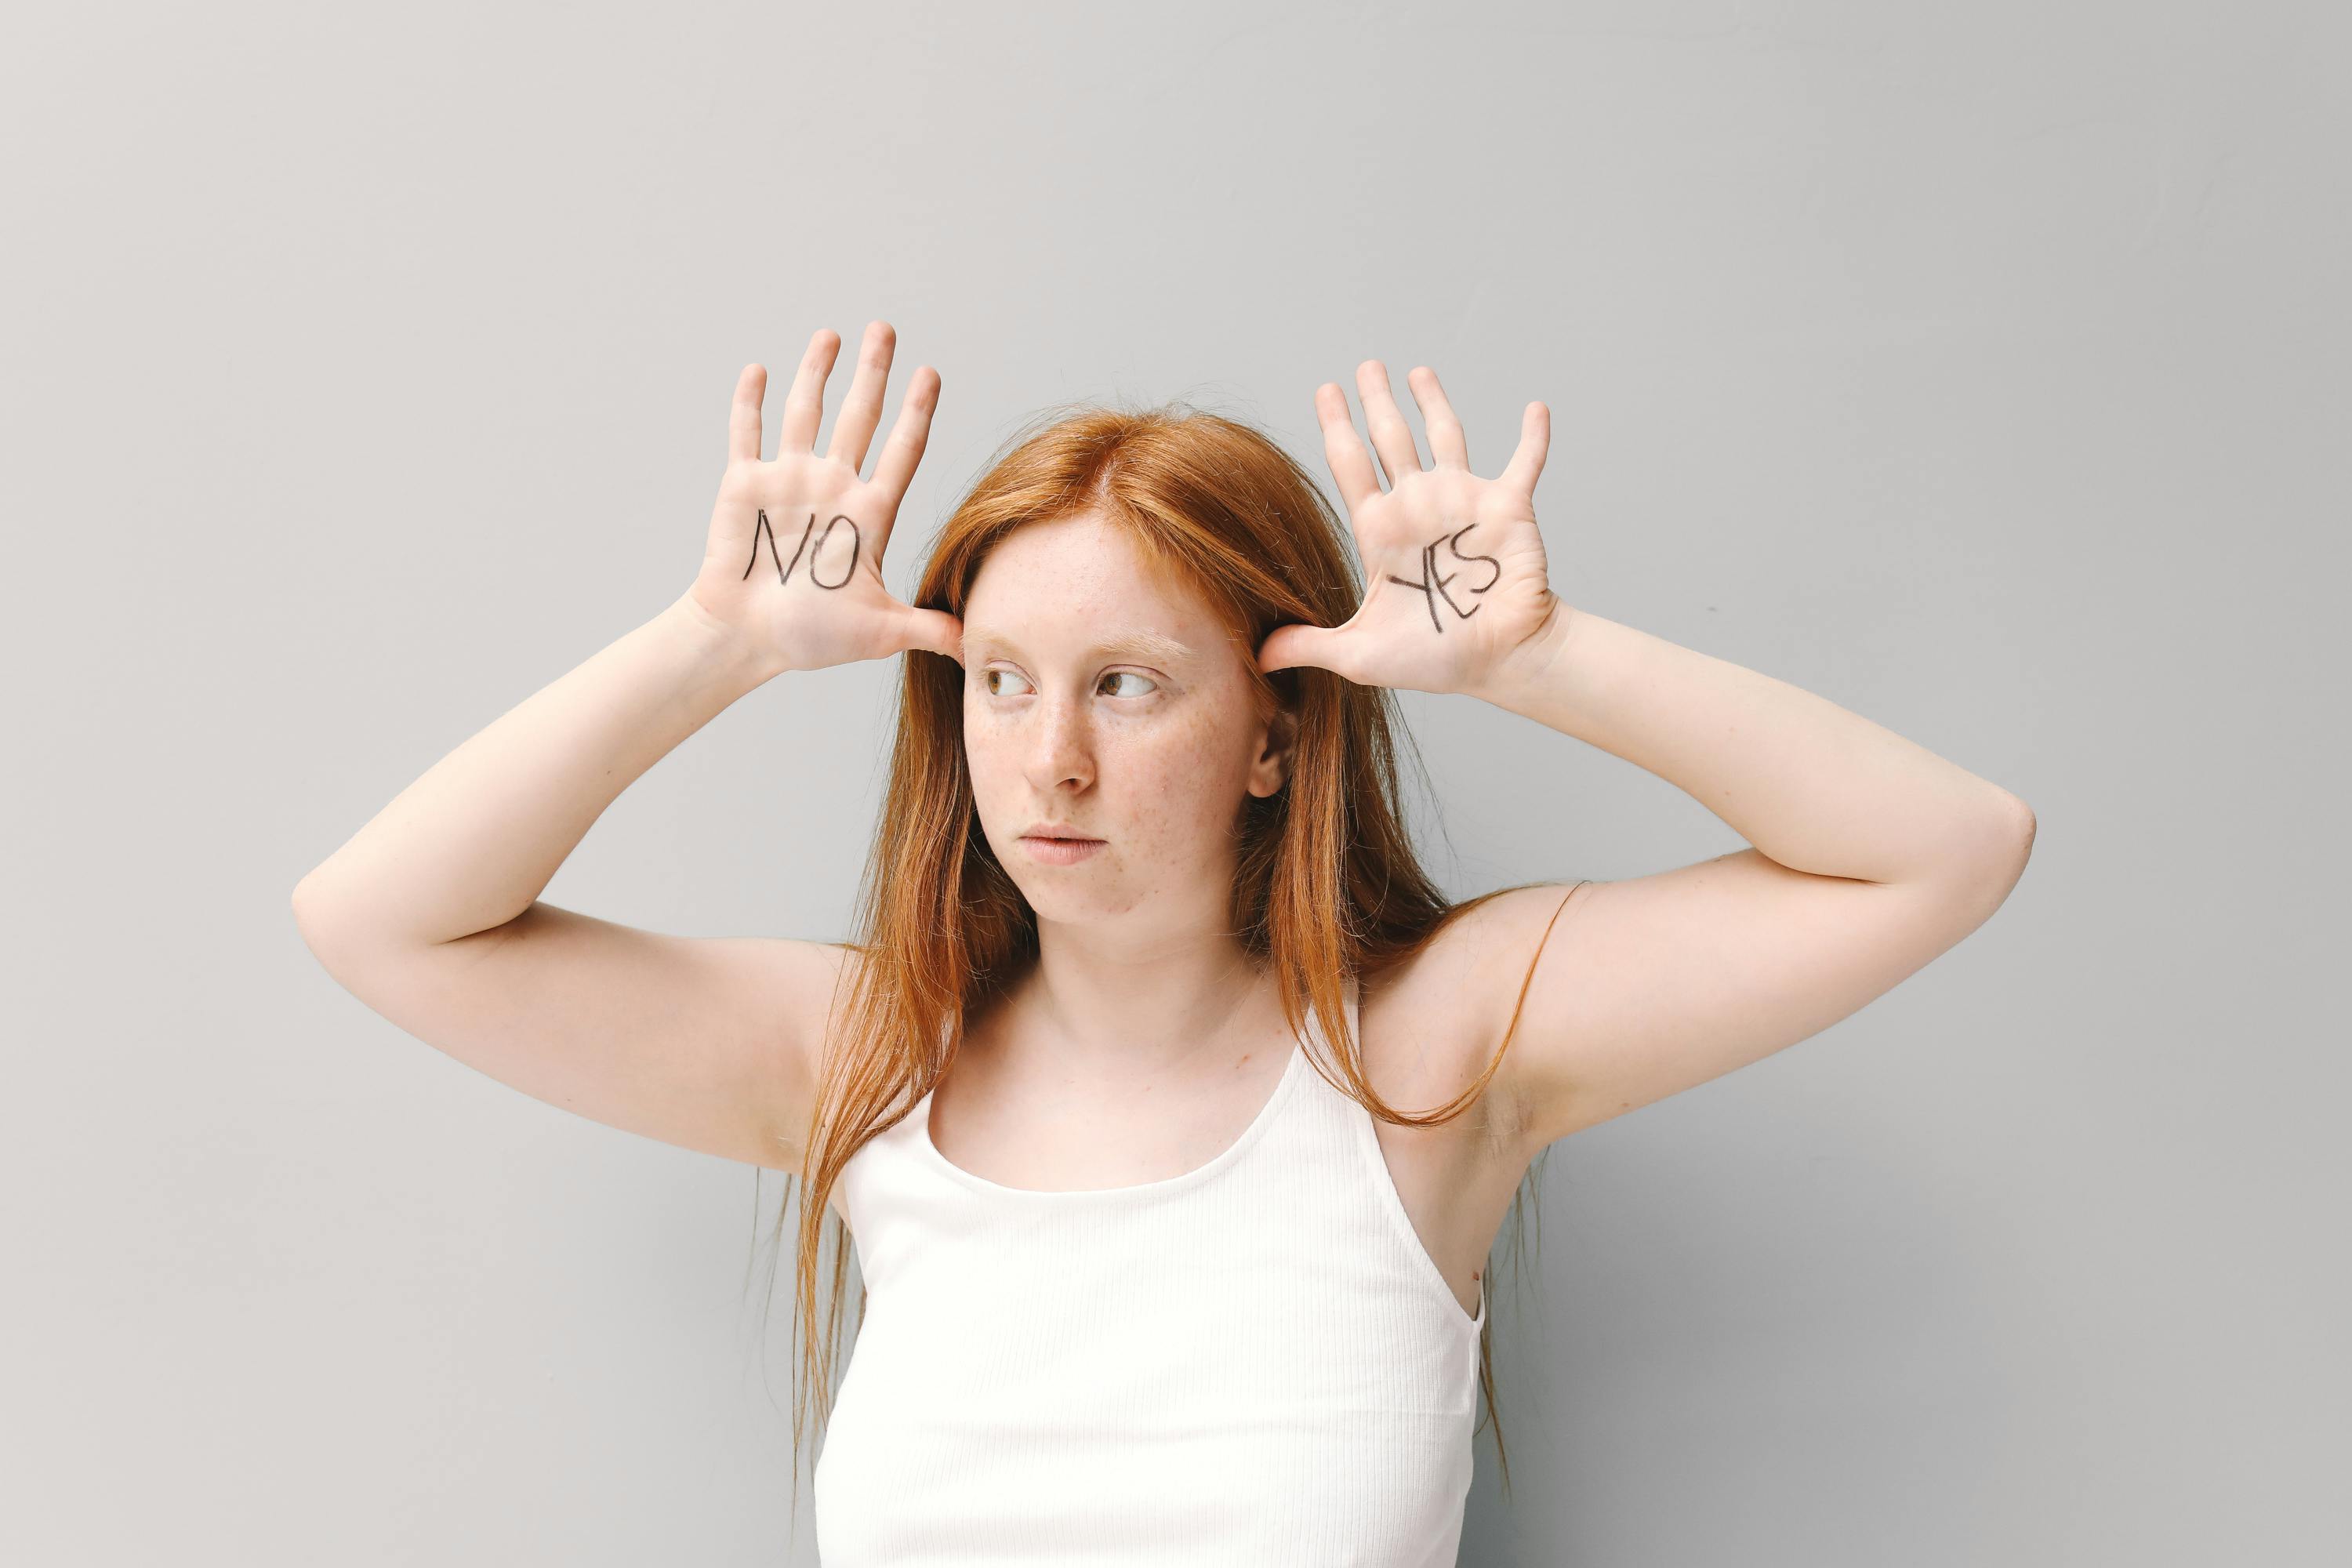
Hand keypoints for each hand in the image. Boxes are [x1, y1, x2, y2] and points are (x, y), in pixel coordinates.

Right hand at [685, 322, 962, 675]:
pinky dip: (750, 402)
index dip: (917, 413)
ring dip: (816, 373)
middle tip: (885, 330)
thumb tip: (978, 646)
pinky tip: (760, 369)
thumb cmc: (811, 638)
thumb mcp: (878, 631)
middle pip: (860, 418)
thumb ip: (926, 628)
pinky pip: (747, 434)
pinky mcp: (745, 486)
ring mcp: (789, 481)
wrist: (746, 641)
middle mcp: (832, 487)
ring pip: (806, 413)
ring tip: (832, 335)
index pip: (902, 452)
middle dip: (873, 373)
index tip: (930, 374)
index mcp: (868, 514)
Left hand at [1257, 361, 1562, 696]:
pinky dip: (1532, 436)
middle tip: (1365, 366)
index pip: (1351, 465)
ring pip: (1445, 435)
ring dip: (1433, 402)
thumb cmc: (1437, 657)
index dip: (1337, 427)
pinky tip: (1536, 408)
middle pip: (1391, 438)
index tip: (1325, 391)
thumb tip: (1257, 659)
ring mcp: (1464, 502)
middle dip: (1377, 400)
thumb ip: (1310, 645)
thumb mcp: (1362, 654)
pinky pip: (1525, 462)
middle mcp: (1419, 506)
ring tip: (1417, 371)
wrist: (1501, 661)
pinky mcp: (1508, 508)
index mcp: (1382, 530)